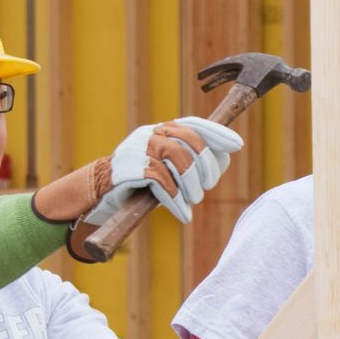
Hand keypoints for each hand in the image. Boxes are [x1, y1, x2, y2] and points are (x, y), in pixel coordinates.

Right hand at [81, 117, 244, 226]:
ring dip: (192, 185)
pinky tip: (183, 214)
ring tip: (194, 200)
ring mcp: (139, 149)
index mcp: (162, 130)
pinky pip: (161, 182)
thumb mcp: (171, 168)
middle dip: (206, 167)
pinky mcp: (129, 168)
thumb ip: (194, 161)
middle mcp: (151, 133)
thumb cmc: (144, 182)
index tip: (237, 145)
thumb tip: (225, 157)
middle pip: (190, 142)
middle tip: (209, 187)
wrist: (102, 191)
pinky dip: (176, 201)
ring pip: (178, 160)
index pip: (193, 124)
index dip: (217, 133)